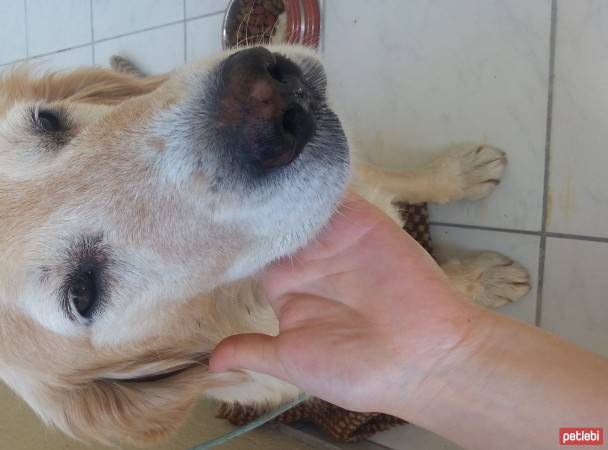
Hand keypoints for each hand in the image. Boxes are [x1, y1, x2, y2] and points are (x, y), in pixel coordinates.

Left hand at [210, 194, 486, 414]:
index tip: (194, 230)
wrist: (426, 359)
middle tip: (208, 188)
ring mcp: (333, 237)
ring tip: (236, 169)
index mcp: (287, 288)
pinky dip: (309, 179)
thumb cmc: (359, 371)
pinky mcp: (359, 219)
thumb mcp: (293, 363)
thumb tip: (211, 361)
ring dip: (272, 190)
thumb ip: (253, 351)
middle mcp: (308, 259)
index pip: (249, 257)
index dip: (228, 246)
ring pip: (293, 203)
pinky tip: (279, 168)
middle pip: (267, 224)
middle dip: (244, 209)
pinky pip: (330, 192)